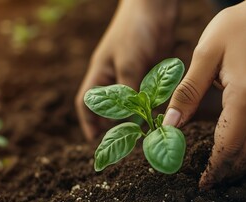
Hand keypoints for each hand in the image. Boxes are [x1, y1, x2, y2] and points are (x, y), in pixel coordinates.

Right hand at [75, 0, 177, 140]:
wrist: (155, 7)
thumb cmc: (135, 31)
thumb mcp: (128, 63)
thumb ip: (128, 91)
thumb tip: (131, 119)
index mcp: (101, 74)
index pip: (87, 102)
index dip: (88, 121)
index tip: (94, 140)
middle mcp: (115, 77)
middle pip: (110, 107)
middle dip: (113, 125)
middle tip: (124, 144)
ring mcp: (133, 74)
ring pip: (131, 103)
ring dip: (136, 118)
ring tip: (143, 136)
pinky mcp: (150, 72)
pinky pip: (149, 94)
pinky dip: (152, 106)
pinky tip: (159, 117)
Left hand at [163, 1, 245, 188]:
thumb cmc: (238, 27)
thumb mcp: (205, 54)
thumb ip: (186, 92)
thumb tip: (168, 124)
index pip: (228, 145)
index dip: (214, 167)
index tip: (202, 182)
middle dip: (226, 172)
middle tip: (207, 183)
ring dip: (239, 166)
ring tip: (220, 174)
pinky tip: (236, 153)